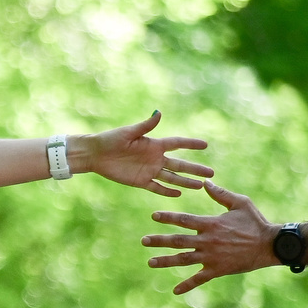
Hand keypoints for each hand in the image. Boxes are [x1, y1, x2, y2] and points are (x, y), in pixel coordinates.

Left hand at [80, 112, 212, 195]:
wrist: (95, 154)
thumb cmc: (110, 139)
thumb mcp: (129, 132)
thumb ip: (146, 125)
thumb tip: (159, 112)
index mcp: (154, 144)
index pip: (178, 144)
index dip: (191, 144)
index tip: (206, 145)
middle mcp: (155, 158)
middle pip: (180, 164)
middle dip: (195, 169)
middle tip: (211, 173)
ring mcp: (149, 170)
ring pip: (172, 177)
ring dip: (186, 182)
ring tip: (200, 186)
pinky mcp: (140, 181)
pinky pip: (157, 187)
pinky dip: (167, 191)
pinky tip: (179, 194)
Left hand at [142, 180, 278, 294]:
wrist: (269, 245)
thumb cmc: (255, 222)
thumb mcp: (240, 203)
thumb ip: (221, 194)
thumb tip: (206, 183)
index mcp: (211, 224)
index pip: (184, 220)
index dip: (168, 217)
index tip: (154, 216)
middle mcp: (208, 241)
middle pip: (178, 241)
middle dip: (159, 241)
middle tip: (143, 241)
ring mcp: (211, 257)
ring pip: (183, 260)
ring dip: (166, 261)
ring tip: (150, 262)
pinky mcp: (218, 270)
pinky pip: (199, 279)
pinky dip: (187, 285)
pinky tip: (175, 290)